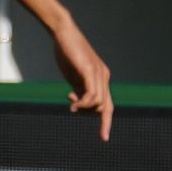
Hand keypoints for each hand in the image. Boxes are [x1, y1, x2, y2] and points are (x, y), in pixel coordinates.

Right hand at [50, 20, 112, 140]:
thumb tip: (77, 107)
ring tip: (71, 102)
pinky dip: (83, 103)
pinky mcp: (90, 70)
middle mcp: (104, 77)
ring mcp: (99, 73)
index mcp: (101, 79)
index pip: (108, 105)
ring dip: (84, 108)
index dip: (106, 122)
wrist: (63, 33)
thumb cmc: (67, 54)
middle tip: (86, 119)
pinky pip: (92, 95)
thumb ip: (79, 90)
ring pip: (99, 103)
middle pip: (106, 107)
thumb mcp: (74, 77)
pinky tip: (72, 101)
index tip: (104, 138)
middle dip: (96, 117)